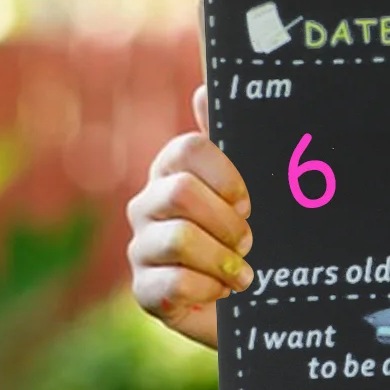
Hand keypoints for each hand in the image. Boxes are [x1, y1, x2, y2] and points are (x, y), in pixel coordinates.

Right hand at [126, 85, 253, 348]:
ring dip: (221, 258)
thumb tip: (204, 90)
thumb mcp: (247, 185)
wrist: (244, 299)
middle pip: (182, 192)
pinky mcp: (143, 289)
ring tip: (241, 271)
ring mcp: (141, 246)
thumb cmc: (243, 232)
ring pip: (178, 238)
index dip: (224, 173)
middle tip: (249, 239)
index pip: (187, 149)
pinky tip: (220, 292)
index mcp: (172, 169)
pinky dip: (208, 289)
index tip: (248, 199)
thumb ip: (230, 137)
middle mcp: (148, 203)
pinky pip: (172, 283)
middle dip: (227, 220)